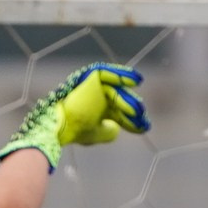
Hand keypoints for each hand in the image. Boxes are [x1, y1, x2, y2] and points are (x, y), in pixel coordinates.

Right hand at [0, 63, 148, 169]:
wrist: (62, 125)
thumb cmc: (75, 131)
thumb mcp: (96, 134)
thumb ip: (107, 132)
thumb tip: (117, 129)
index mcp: (97, 109)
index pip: (118, 113)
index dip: (132, 120)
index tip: (145, 127)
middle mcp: (96, 96)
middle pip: (120, 102)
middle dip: (132, 111)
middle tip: (142, 119)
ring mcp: (94, 86)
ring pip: (116, 91)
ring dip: (127, 99)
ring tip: (139, 109)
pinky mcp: (90, 76)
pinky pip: (108, 73)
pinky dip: (122, 74)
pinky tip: (137, 79)